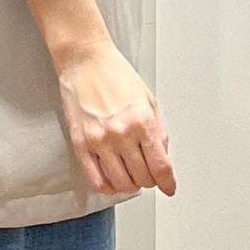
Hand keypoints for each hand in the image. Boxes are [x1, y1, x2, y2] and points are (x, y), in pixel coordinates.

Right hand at [56, 40, 175, 196]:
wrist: (85, 61)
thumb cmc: (115, 75)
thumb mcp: (148, 99)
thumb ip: (158, 130)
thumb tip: (162, 156)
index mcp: (143, 121)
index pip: (160, 166)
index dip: (167, 183)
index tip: (169, 187)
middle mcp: (122, 133)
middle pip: (142, 177)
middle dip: (149, 181)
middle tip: (148, 176)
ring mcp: (100, 140)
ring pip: (120, 183)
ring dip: (129, 186)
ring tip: (130, 178)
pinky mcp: (80, 144)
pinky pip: (95, 179)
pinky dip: (107, 187)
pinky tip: (111, 181)